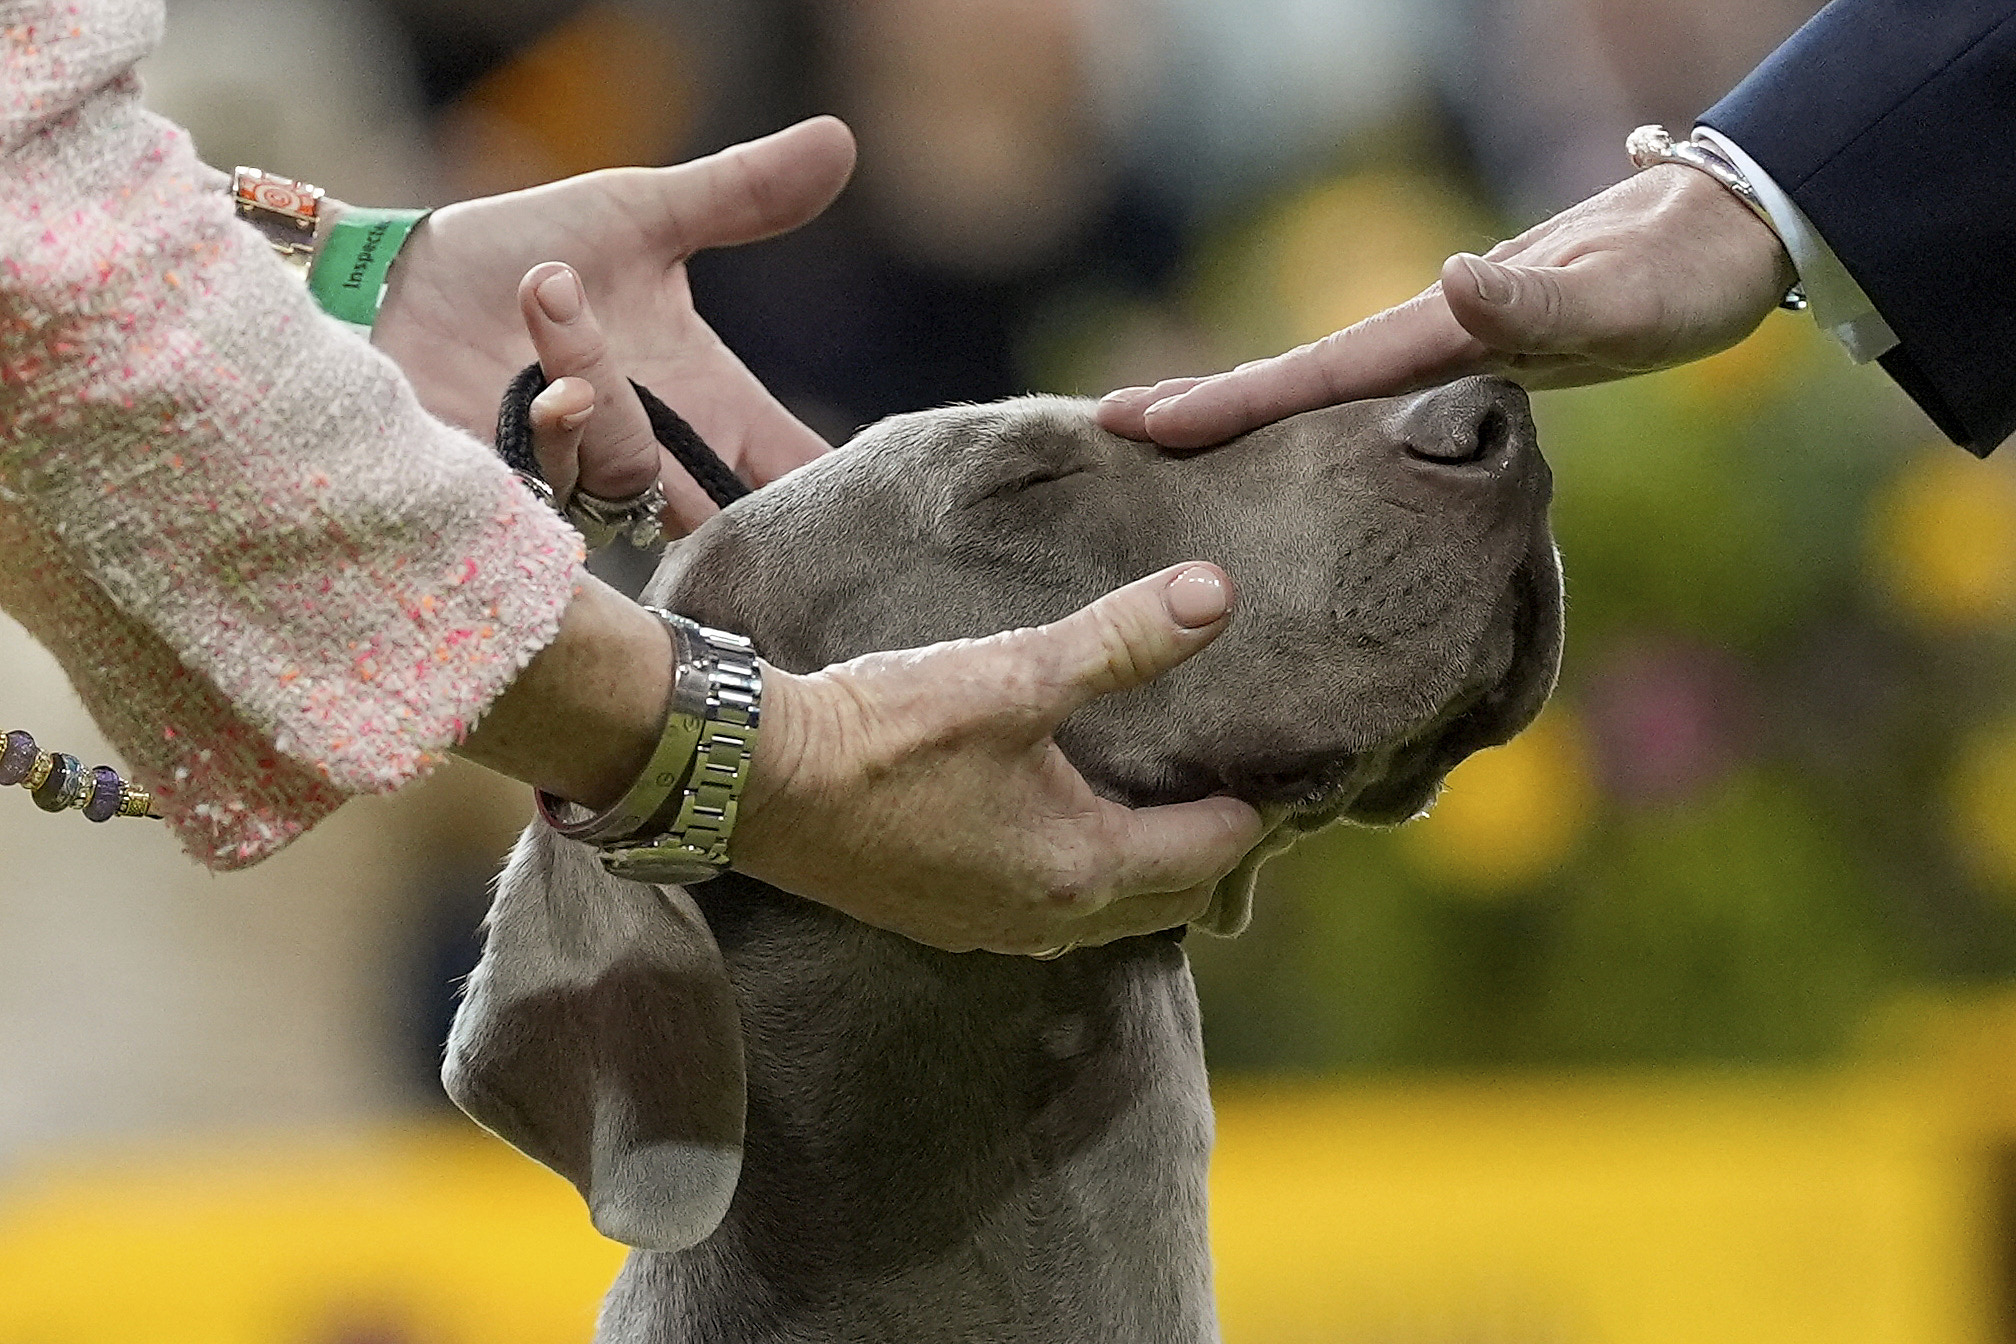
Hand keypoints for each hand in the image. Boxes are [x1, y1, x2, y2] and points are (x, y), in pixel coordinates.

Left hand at [369, 117, 856, 510]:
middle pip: (735, 512)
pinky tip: (525, 375)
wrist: (390, 282)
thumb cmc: (517, 254)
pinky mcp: (518, 504)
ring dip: (598, 389)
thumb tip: (840, 140)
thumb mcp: (639, 216)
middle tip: (696, 400)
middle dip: (728, 480)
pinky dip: (547, 423)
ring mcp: (589, 488)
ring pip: (633, 476)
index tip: (864, 492)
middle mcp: (658, 460)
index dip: (834, 495)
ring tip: (547, 292)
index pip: (796, 473)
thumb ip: (740, 197)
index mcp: (708, 406)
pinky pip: (555, 488)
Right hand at [731, 564, 1266, 955]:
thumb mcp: (1014, 673)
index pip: (1210, 850)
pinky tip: (1067, 832)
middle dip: (1212, 852)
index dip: (1255, 809)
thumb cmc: (887, 731)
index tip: (1284, 771)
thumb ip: (1122, 639)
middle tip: (1238, 791)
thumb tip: (1217, 595)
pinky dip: (1083, 881)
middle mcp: (1045, 917)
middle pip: (1170, 900)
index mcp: (1081, 867)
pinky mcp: (940, 917)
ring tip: (1165, 809)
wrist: (757, 779)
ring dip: (1148, 873)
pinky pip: (1046, 913)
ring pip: (1107, 915)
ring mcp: (987, 927)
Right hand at [1098, 163, 1797, 448]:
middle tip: (1106, 433)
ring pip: (1319, 393)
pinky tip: (1292, 455)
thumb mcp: (1620, 296)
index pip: (1309, 374)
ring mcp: (1442, 354)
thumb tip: (1447, 277)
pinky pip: (1362, 405)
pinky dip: (1308, 424)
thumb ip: (1539, 297)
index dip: (1224, 401)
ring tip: (1168, 444)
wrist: (1718, 240)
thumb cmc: (1674, 274)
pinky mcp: (1469, 371)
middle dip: (1200, 406)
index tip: (1136, 421)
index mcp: (1437, 329)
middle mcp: (1423, 337)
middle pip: (1291, 382)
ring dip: (1241, 415)